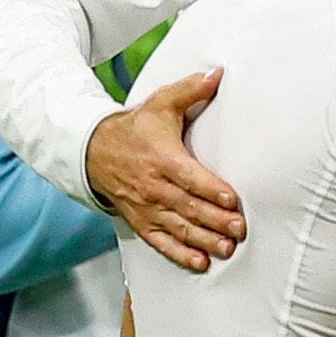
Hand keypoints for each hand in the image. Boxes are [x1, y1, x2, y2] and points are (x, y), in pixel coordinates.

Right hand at [88, 70, 244, 271]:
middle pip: (189, 207)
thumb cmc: (137, 128)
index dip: (211, 189)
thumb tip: (217, 73)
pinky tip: (200, 263)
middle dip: (215, 220)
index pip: (190, 177)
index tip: (232, 200)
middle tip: (239, 229)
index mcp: (163, 158)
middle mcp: (155, 186)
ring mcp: (148, 207)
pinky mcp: (142, 222)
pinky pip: (161, 242)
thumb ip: (190, 90)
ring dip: (204, 240)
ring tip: (227, 248)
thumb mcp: (161, 103)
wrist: (96, 151)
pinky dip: (180, 255)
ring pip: (179, 228)